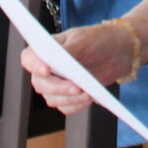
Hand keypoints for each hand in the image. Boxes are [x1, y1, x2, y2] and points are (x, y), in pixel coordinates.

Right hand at [22, 24, 137, 113]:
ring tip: (88, 94)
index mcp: (47, 49)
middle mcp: (48, 68)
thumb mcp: (84, 39)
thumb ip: (69, 48)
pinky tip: (89, 97)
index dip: (33, 64)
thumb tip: (56, 56)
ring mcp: (56, 83)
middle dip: (59, 88)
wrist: (118, 52)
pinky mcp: (67, 96)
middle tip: (77, 88)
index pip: (29, 58)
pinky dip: (76, 105)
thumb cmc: (98, 40)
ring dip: (70, 99)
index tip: (46, 69)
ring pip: (52, 99)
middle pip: (40, 84)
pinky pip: (65, 107)